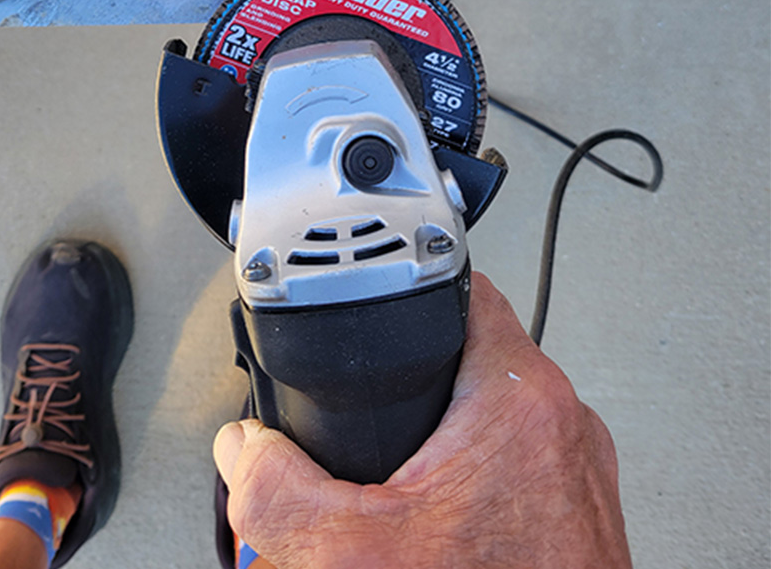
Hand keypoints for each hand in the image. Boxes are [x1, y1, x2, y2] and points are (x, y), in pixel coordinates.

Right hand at [213, 272, 632, 568]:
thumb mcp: (347, 554)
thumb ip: (276, 490)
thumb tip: (244, 453)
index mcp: (520, 405)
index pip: (471, 293)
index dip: (420, 282)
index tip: (395, 284)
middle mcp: (566, 429)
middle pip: (482, 352)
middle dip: (426, 365)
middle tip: (386, 376)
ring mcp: (580, 473)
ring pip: (504, 409)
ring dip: (454, 417)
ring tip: (407, 435)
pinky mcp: (580, 514)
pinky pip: (522, 460)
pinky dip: (479, 464)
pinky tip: (441, 495)